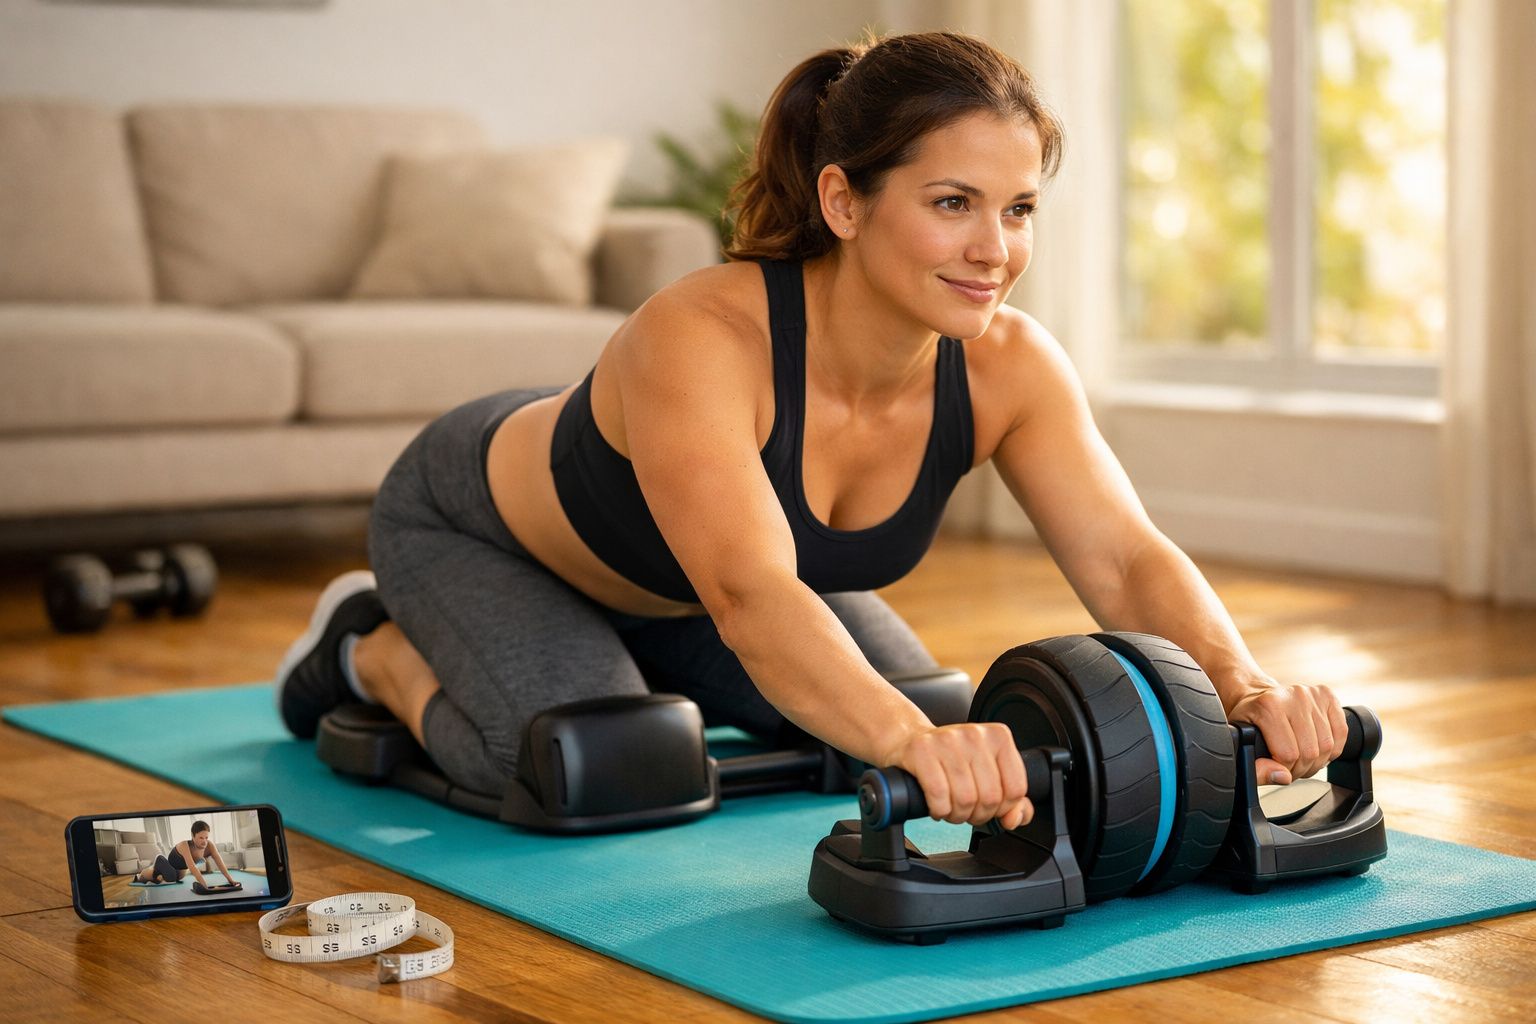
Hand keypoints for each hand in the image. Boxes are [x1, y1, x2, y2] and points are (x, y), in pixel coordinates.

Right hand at [886, 723, 1032, 829]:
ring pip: (965, 800)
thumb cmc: (951, 759)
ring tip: (951, 808)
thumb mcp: (988, 773)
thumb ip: (1012, 800)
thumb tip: (1015, 819)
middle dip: (977, 815)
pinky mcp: (922, 751)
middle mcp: (975, 734)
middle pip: (990, 798)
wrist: (909, 739)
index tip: (988, 807)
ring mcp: (948, 740)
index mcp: (999, 737)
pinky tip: (937, 806)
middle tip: (966, 810)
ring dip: (957, 815)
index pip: (1015, 789)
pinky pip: (939, 796)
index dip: (1002, 809)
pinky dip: (939, 810)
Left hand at [1227, 680, 1346, 784]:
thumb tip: (1282, 777)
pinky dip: (1332, 748)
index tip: (1277, 767)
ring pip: (1328, 746)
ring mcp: (1311, 694)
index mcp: (1268, 707)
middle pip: (1310, 752)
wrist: (1257, 697)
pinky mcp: (1327, 695)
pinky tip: (1317, 747)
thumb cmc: (1249, 721)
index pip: (1289, 754)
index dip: (1285, 770)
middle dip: (1301, 768)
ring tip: (1302, 758)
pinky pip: (1342, 733)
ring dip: (1318, 761)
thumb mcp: (1242, 744)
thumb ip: (1255, 768)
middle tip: (1291, 766)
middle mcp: (1292, 696)